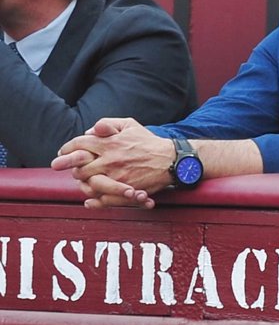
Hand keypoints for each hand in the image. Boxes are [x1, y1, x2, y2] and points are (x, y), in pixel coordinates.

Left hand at [52, 117, 173, 208]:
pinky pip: (102, 198)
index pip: (79, 144)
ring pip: (87, 183)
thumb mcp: (130, 125)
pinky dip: (93, 201)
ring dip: (81, 182)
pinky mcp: (124, 190)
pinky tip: (89, 199)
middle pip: (78, 166)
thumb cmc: (149, 142)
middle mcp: (110, 160)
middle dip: (69, 166)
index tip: (61, 153)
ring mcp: (116, 177)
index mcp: (110, 143)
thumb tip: (90, 131)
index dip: (66, 148)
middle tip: (64, 167)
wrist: (170, 160)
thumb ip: (108, 123)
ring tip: (82, 180)